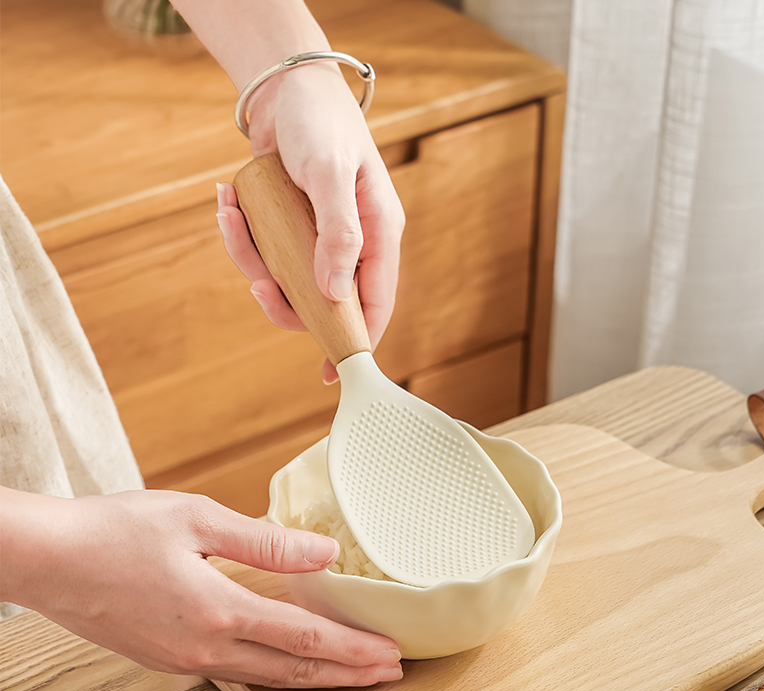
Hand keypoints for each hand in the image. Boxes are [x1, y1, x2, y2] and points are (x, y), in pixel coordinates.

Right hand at [1, 488, 401, 687]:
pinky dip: (277, 672)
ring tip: (353, 673)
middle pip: (294, 670)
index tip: (391, 652)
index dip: (353, 647)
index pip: (305, 638)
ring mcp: (186, 660)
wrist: (48, 560)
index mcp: (218, 611)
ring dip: (316, 677)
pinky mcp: (170, 658)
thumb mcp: (197, 519)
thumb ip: (264, 541)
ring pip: (267, 677)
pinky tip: (290, 662)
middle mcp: (206, 648)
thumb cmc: (117, 530)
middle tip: (390, 673)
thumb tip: (323, 553)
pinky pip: (238, 671)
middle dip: (347, 673)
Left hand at [216, 65, 404, 383]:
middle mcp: (351, 245)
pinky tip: (228, 201)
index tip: (330, 372)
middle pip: (326, 304)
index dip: (356, 341)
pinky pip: (266, 254)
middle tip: (259, 287)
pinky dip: (242, 236)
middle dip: (287, 303)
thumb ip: (338, 234)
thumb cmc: (319, 123)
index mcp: (377, 235)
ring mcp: (319, 240)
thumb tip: (333, 294)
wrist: (286, 87)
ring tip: (232, 215)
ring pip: (289, 282)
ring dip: (253, 261)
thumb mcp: (331, 173)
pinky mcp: (290, 231)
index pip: (375, 304)